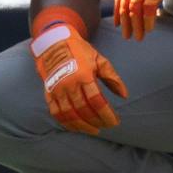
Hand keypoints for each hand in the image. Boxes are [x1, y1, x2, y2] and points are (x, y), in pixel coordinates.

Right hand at [31, 20, 127, 135]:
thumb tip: (124, 95)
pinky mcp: (49, 92)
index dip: (107, 114)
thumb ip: (112, 78)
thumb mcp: (99, 60)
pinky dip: (66, 123)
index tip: (115, 122)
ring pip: (70, 115)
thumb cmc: (80, 51)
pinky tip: (77, 127)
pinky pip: (56, 113)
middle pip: (84, 110)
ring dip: (83, 126)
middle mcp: (69, 84)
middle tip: (107, 126)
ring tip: (94, 130)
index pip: (97, 101)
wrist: (54, 42)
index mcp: (84, 75)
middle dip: (98, 121)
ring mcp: (57, 89)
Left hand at [113, 0, 172, 40]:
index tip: (117, 21)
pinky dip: (147, 20)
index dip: (117, 9)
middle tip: (125, 34)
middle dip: (124, 20)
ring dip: (134, 24)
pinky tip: (148, 29)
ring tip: (136, 36)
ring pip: (134, 7)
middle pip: (124, 2)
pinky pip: (148, 7)